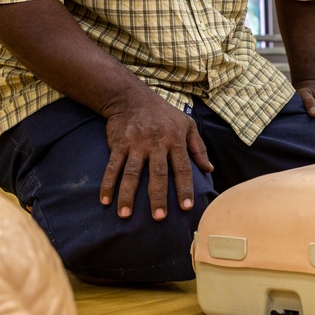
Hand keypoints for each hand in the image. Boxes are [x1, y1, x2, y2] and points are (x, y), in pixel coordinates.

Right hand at [99, 96, 213, 219]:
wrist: (132, 97)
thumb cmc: (164, 113)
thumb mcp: (187, 125)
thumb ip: (199, 148)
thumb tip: (210, 169)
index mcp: (175, 141)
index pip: (183, 168)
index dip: (185, 188)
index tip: (187, 207)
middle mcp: (156, 144)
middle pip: (158, 174)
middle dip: (158, 197)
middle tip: (159, 217)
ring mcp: (136, 144)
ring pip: (132, 173)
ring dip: (128, 195)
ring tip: (125, 215)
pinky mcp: (119, 144)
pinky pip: (113, 166)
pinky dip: (108, 183)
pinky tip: (105, 200)